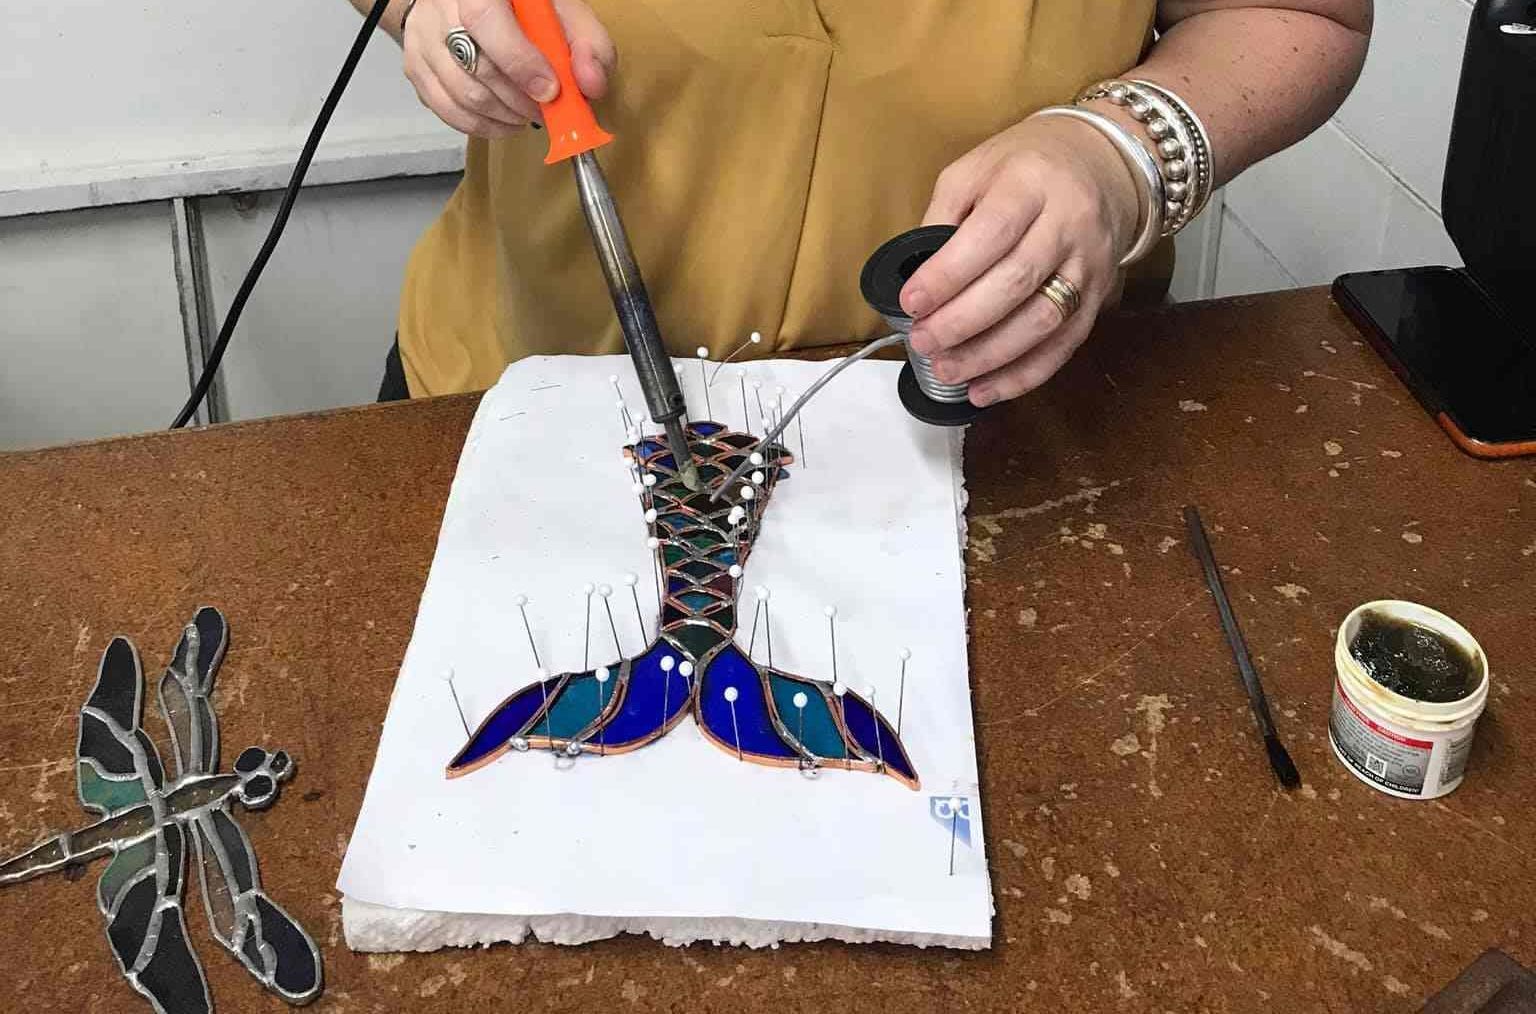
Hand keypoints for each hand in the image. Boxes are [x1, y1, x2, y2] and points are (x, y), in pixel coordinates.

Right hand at [402, 0, 615, 137]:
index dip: (519, 62)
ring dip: (504, 117)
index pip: (485, 20)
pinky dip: (483, 127)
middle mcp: (441, 8)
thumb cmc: (521, 7)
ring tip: (528, 114)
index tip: (549, 90)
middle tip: (545, 108)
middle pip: (477, 68)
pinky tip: (506, 121)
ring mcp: (423, 39)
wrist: (465, 2)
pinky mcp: (416, 68)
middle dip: (521, 100)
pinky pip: (447, 111)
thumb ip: (587, 42)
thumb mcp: (561, 11)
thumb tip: (591, 84)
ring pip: (462, 95)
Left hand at [900, 114, 1142, 406]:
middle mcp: (1069, 223)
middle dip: (962, 321)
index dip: (949, 274)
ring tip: (947, 369)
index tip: (912, 302)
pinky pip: (1064, 346)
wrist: (1101, 163)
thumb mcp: (975, 169)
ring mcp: (1090, 263)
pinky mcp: (1100, 297)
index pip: (991, 233)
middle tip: (923, 342)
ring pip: (1043, 321)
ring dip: (990, 356)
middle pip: (1017, 282)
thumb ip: (943, 215)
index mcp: (1031, 183)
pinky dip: (1023, 375)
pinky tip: (985, 389)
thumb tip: (914, 274)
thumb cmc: (1024, 168)